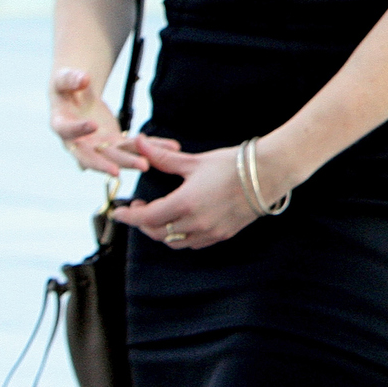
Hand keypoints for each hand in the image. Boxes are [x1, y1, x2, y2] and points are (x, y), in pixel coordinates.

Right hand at [48, 67, 144, 175]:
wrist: (75, 96)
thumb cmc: (66, 86)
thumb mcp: (63, 79)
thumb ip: (71, 79)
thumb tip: (84, 78)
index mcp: (61, 125)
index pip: (68, 130)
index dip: (79, 129)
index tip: (93, 125)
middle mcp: (77, 142)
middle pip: (90, 156)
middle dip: (104, 165)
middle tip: (117, 172)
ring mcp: (97, 145)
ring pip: (115, 156)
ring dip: (130, 161)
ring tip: (146, 166)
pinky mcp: (113, 142)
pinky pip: (133, 146)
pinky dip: (151, 146)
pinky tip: (170, 146)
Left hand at [110, 137, 258, 248]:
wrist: (269, 173)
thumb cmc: (232, 163)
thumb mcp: (195, 161)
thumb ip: (163, 158)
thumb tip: (139, 143)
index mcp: (185, 203)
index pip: (145, 218)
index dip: (128, 216)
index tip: (118, 211)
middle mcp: (195, 223)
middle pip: (157, 233)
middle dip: (143, 223)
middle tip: (140, 208)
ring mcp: (210, 232)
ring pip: (174, 242)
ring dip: (161, 232)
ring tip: (159, 216)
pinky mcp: (222, 235)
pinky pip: (192, 244)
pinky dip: (180, 237)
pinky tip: (181, 223)